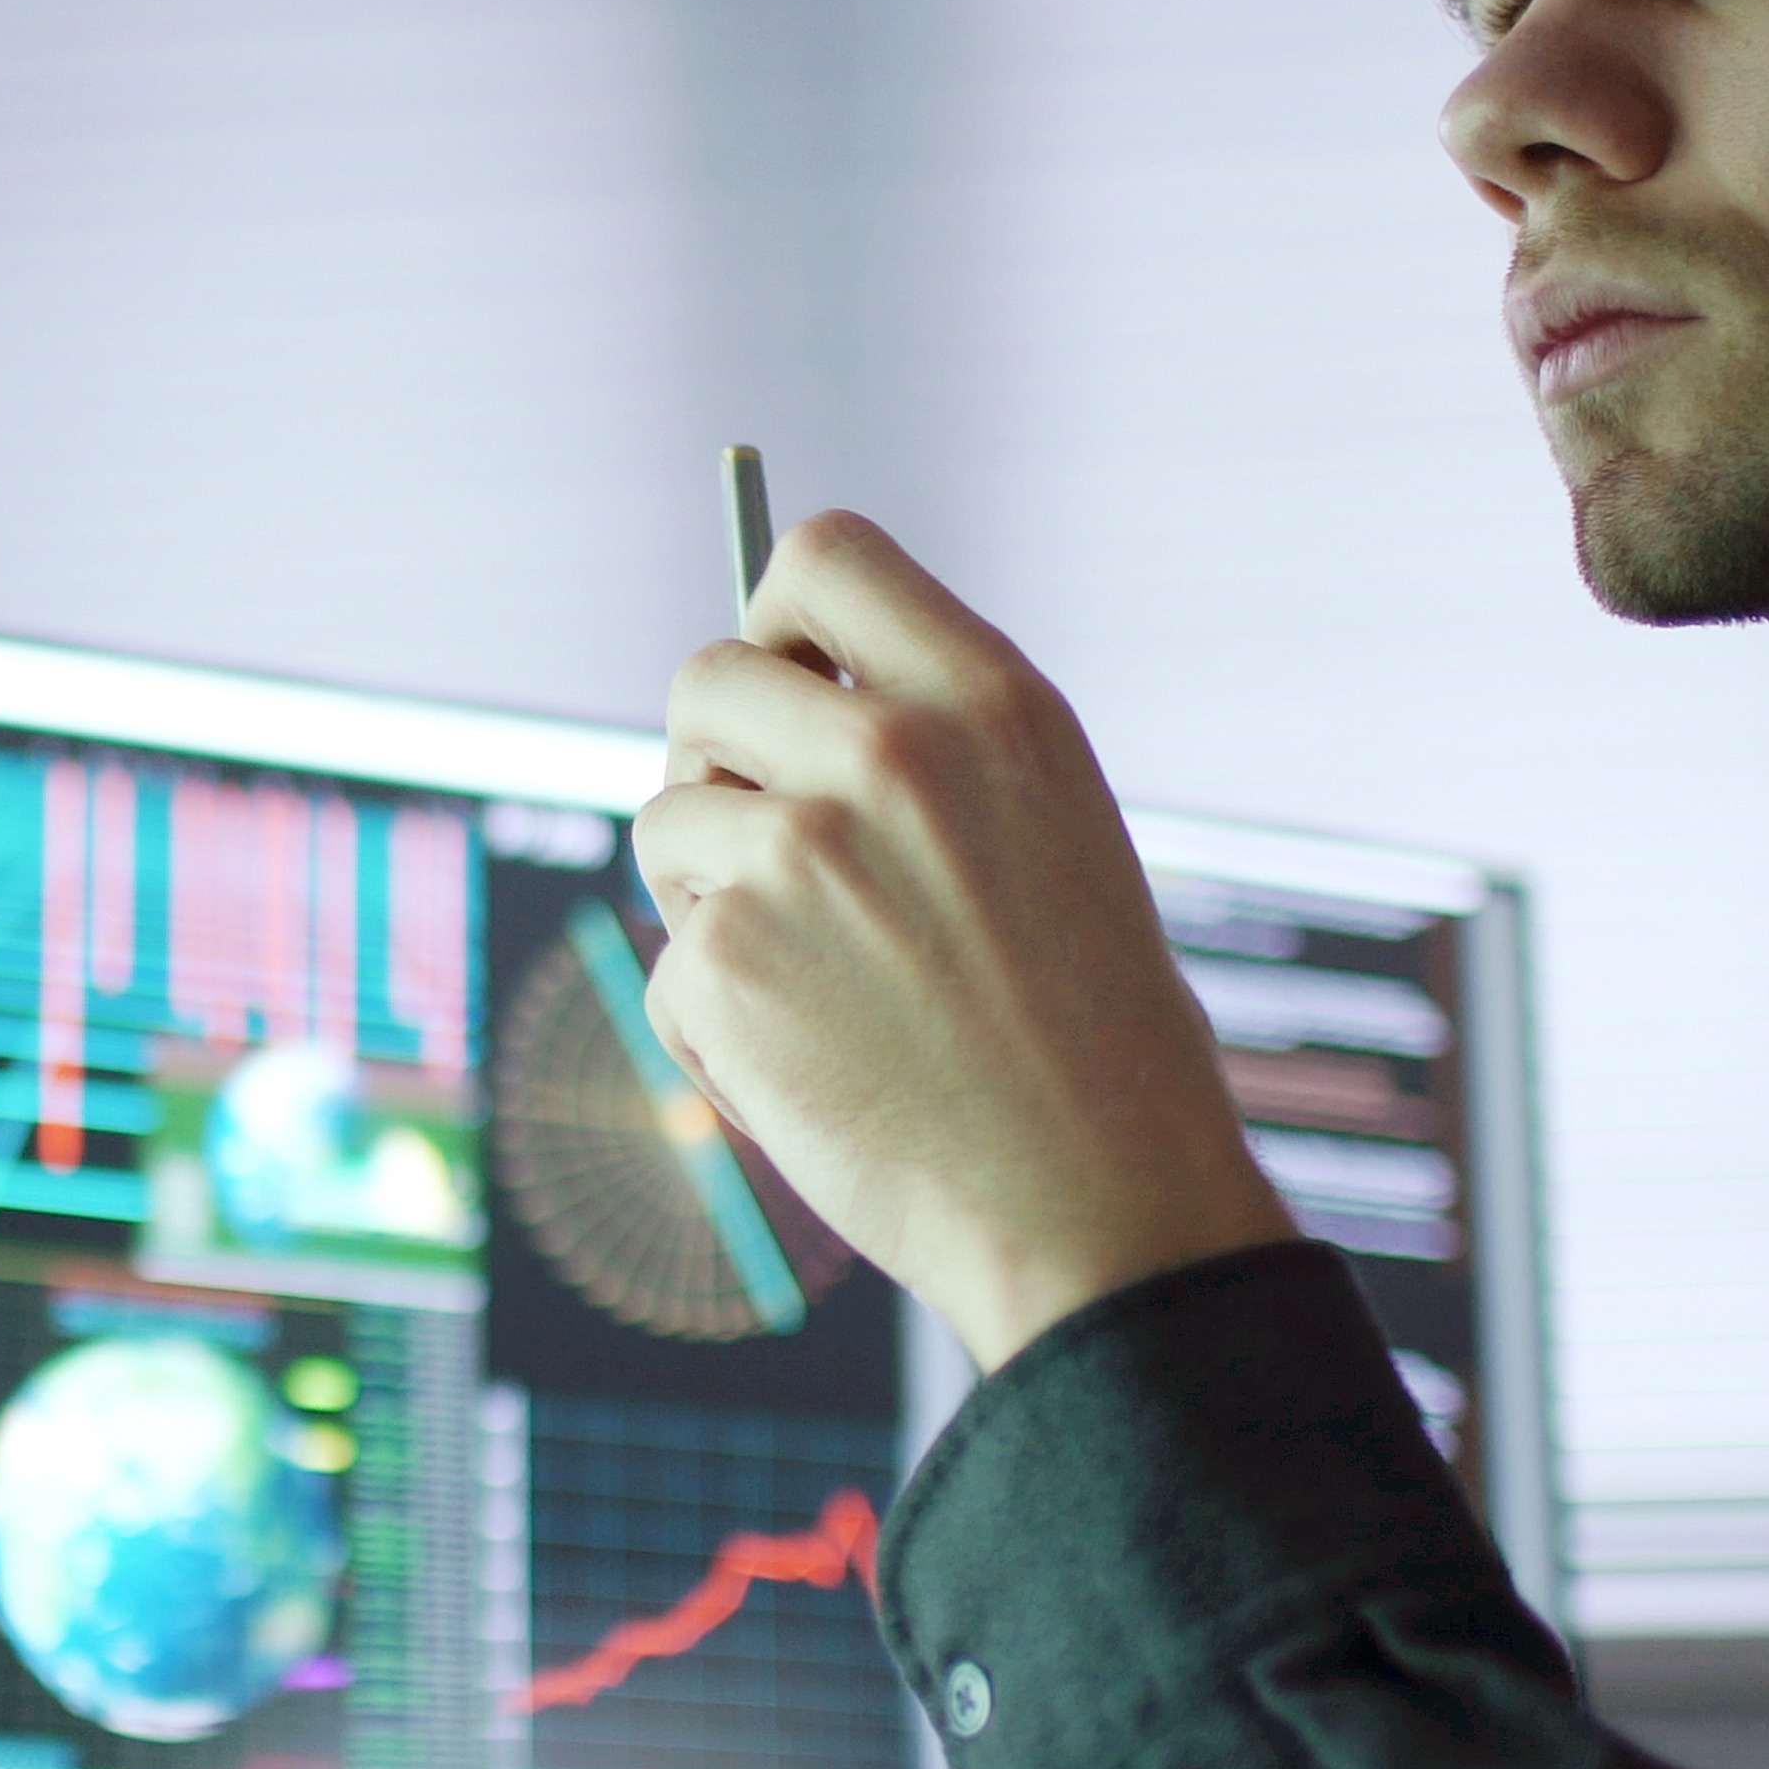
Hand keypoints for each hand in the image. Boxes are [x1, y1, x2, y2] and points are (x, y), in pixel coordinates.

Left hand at [631, 510, 1290, 1370]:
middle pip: (704, 680)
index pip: (826, 557)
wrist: (1102, 1210)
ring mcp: (795, 856)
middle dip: (716, 762)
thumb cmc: (1093, 1043)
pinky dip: (715, 1024)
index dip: (779, 615)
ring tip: (823, 986)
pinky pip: (668, 960)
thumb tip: (775, 709)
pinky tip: (813, 1073)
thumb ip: (926, 756)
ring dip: (710, 895)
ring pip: (666, 822)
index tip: (789, 681)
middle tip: (777, 857)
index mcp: (991, 704)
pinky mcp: (724, 964)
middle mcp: (888, 756)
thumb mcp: (1051, 835)